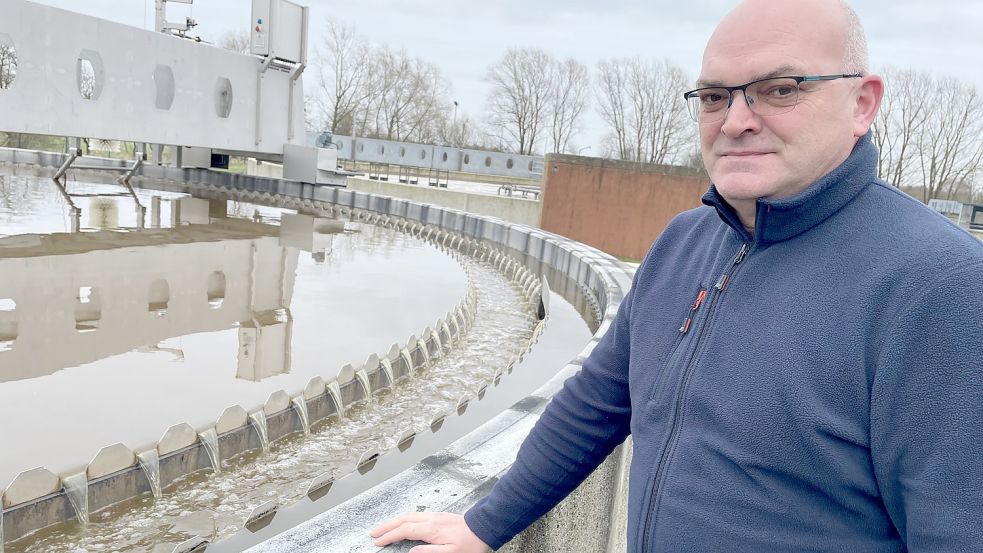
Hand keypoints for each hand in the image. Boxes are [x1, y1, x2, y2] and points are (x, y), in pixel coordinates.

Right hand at [370, 512, 489, 551]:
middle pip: (403, 520)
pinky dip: (404, 519)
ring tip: (383, 528)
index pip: (404, 531)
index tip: (378, 542)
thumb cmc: (470, 543)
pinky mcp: (439, 516)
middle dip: (386, 526)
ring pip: (409, 516)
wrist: (484, 527)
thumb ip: (429, 551)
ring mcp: (435, 516)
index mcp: (432, 528)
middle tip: (373, 533)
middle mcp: (431, 519)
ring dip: (394, 521)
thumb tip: (411, 551)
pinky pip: (416, 515)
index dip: (389, 536)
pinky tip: (402, 523)